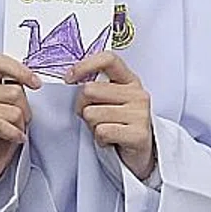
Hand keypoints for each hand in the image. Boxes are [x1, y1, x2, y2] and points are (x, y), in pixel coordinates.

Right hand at [0, 55, 39, 185]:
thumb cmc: (0, 133)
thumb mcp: (10, 106)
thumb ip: (15, 89)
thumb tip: (33, 80)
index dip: (20, 70)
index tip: (35, 84)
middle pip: (14, 91)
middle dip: (26, 109)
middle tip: (22, 121)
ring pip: (11, 111)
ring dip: (20, 125)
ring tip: (15, 131)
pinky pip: (0, 125)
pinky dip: (14, 134)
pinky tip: (16, 138)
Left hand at [69, 51, 155, 180]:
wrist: (140, 152)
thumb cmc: (119, 124)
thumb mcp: (109, 100)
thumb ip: (95, 86)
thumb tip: (70, 80)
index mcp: (129, 80)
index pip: (108, 59)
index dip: (85, 65)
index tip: (69, 78)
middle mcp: (138, 94)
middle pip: (89, 90)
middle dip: (82, 106)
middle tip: (93, 117)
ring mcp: (141, 113)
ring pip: (92, 114)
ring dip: (92, 126)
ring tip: (105, 129)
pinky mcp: (139, 134)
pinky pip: (102, 131)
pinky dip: (100, 139)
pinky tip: (110, 140)